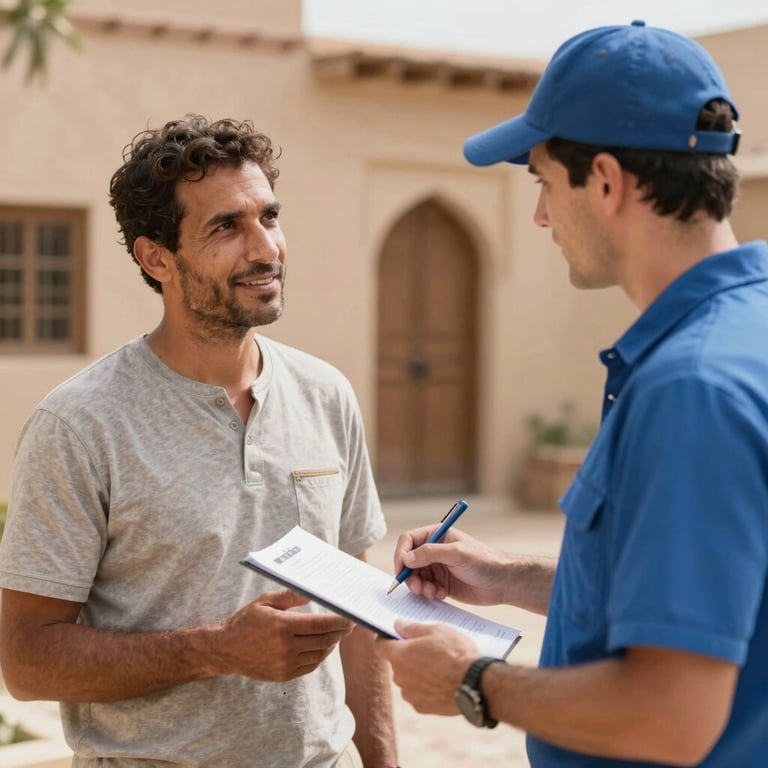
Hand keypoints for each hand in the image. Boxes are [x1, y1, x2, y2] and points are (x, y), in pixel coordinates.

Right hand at [214, 590, 353, 680]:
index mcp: (283, 626)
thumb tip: (310, 593)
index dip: (339, 622)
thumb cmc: (246, 621)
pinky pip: (310, 666)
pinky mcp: (284, 674)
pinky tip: (322, 647)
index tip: (351, 618)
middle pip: (324, 640)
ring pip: (319, 654)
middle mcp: (286, 647)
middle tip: (349, 625)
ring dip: (331, 644)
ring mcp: (286, 663)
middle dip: (340, 632)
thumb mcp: (265, 601)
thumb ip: (290, 596)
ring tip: (337, 634)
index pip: (320, 624)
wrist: (226, 649)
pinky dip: (320, 656)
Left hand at [375, 620, 476, 714]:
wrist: (475, 684)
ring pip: (408, 679)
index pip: (380, 646)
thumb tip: (397, 625)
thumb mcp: (436, 630)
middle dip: (407, 655)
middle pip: (396, 662)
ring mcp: (410, 694)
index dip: (386, 639)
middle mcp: (400, 676)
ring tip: (438, 666)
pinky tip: (442, 681)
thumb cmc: (455, 653)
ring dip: (417, 673)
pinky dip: (426, 688)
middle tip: (427, 649)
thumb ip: (412, 628)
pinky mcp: (422, 707)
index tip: (395, 636)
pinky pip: (418, 693)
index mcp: (399, 655)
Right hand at [393, 526, 511, 604]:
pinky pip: (425, 589)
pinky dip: (428, 593)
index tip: (401, 569)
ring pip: (415, 577)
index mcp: (437, 535)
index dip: (402, 553)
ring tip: (431, 592)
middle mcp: (434, 551)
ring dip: (418, 586)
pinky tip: (440, 595)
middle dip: (409, 575)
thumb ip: (430, 553)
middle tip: (415, 588)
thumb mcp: (457, 553)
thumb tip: (406, 558)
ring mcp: (437, 568)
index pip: (409, 540)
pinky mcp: (441, 584)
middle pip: (409, 561)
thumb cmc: (485, 561)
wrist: (503, 583)